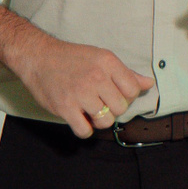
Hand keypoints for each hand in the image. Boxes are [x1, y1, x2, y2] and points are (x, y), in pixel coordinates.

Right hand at [9, 34, 154, 138]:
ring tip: (91, 112)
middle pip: (120, 108)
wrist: (39, 57)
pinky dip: (85, 130)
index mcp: (108, 63)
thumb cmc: (72, 58)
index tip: (115, 95)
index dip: (127, 97)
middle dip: (113, 109)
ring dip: (100, 121)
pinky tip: (81, 120)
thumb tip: (148, 84)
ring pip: (105, 121)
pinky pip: (85, 131)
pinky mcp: (65, 108)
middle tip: (101, 104)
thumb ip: (126, 73)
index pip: (133, 90)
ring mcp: (80, 94)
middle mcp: (96, 78)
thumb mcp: (102, 57)